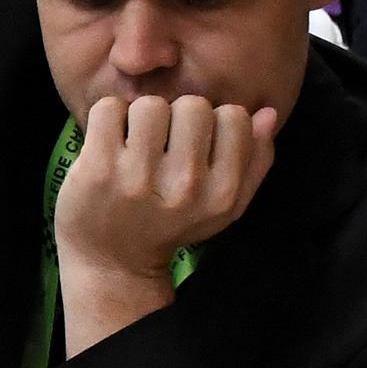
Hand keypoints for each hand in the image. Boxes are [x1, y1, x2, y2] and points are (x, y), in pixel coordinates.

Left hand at [54, 96, 276, 355]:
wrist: (113, 262)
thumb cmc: (171, 225)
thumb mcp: (224, 205)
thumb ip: (254, 161)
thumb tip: (268, 113)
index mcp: (220, 194)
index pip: (234, 117)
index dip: (212, 123)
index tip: (193, 145)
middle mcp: (184, 186)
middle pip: (194, 105)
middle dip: (176, 118)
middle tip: (161, 145)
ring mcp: (138, 177)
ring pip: (151, 104)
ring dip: (140, 118)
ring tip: (135, 144)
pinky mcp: (98, 168)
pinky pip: (109, 108)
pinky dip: (107, 119)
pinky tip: (109, 144)